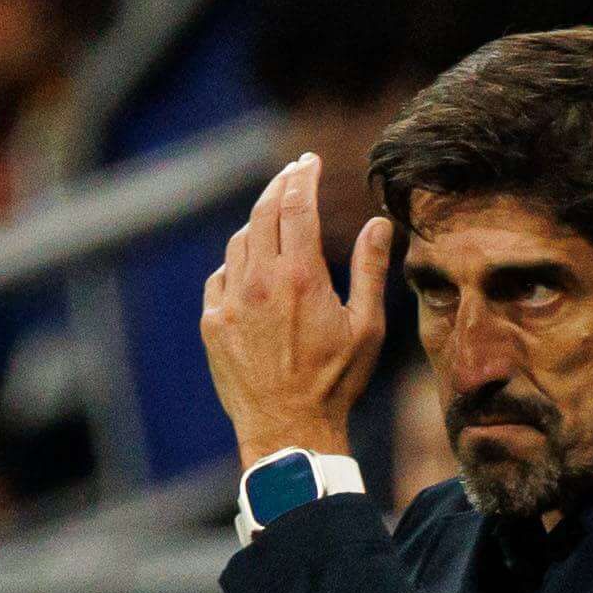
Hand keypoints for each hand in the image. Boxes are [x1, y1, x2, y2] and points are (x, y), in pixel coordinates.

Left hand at [202, 153, 390, 468]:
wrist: (288, 431)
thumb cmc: (335, 383)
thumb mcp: (367, 327)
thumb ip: (371, 270)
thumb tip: (379, 224)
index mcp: (301, 277)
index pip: (297, 205)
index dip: (303, 176)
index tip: (309, 161)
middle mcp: (260, 282)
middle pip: (263, 213)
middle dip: (279, 185)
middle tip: (292, 172)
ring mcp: (231, 303)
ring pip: (239, 242)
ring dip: (257, 222)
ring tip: (274, 217)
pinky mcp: (213, 324)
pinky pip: (220, 277)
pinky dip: (236, 262)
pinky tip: (249, 265)